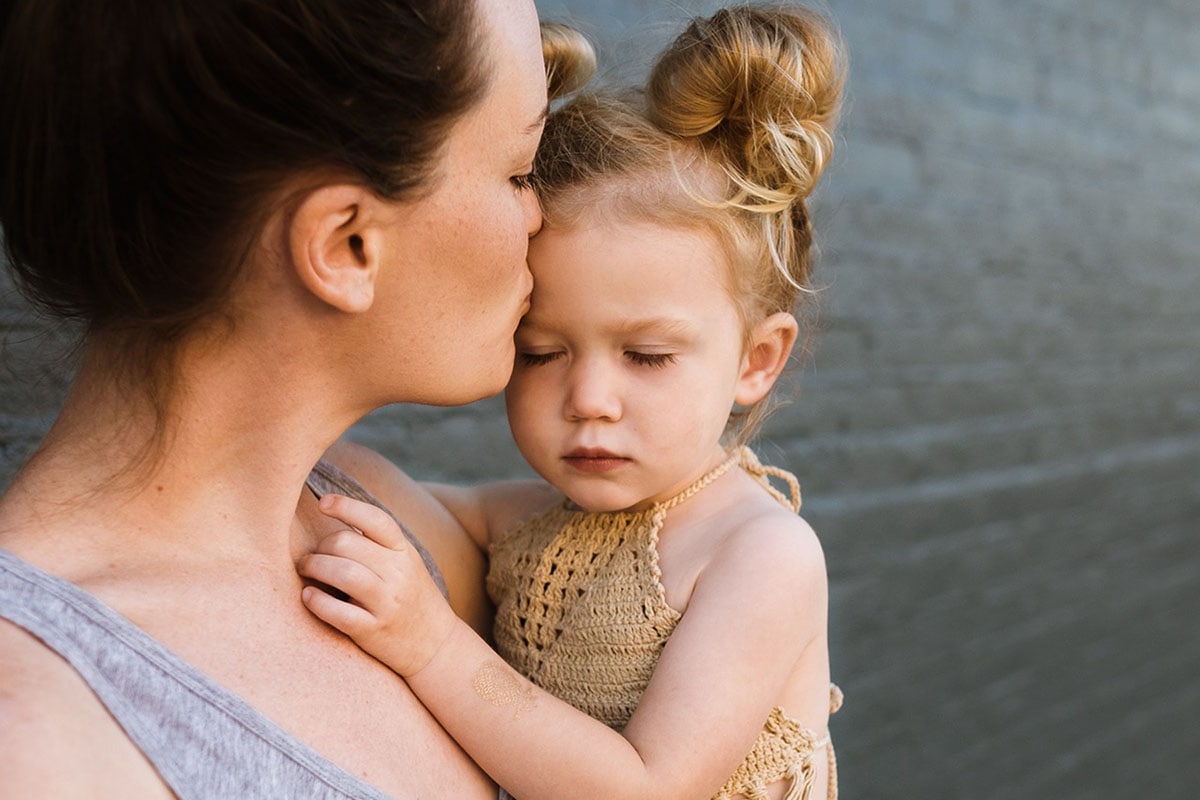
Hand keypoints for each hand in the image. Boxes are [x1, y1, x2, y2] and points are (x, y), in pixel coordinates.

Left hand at [297, 494, 456, 675]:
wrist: (436, 645)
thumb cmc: (411, 598)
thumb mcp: (405, 564)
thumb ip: (377, 545)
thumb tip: (335, 521)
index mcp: (404, 552)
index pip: (375, 519)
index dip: (346, 506)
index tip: (323, 503)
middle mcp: (398, 573)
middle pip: (347, 543)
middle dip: (321, 546)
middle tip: (310, 556)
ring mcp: (386, 603)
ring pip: (342, 572)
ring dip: (314, 566)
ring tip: (305, 569)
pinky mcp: (373, 630)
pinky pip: (338, 612)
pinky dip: (316, 601)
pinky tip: (308, 596)